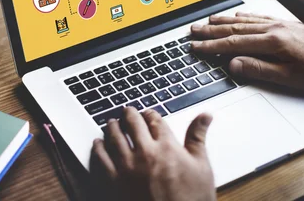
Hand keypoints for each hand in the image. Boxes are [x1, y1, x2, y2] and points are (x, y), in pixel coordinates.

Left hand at [90, 108, 215, 200]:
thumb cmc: (191, 200)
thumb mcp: (202, 167)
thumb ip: (198, 137)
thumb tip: (205, 116)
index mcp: (167, 146)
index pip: (155, 119)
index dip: (150, 113)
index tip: (148, 113)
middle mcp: (145, 152)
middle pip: (132, 123)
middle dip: (129, 114)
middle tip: (127, 111)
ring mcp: (128, 166)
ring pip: (114, 136)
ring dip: (112, 126)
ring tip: (111, 123)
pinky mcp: (115, 181)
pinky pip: (101, 157)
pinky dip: (98, 147)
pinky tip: (98, 143)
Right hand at [190, 13, 303, 90]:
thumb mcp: (290, 77)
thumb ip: (260, 69)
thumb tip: (233, 64)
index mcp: (271, 42)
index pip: (233, 43)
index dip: (211, 46)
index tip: (195, 47)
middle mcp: (272, 28)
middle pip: (233, 28)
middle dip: (210, 31)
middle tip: (192, 31)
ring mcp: (278, 24)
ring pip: (243, 20)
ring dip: (222, 21)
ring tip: (206, 21)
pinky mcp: (284, 24)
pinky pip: (257, 16)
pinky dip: (242, 16)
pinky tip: (236, 15)